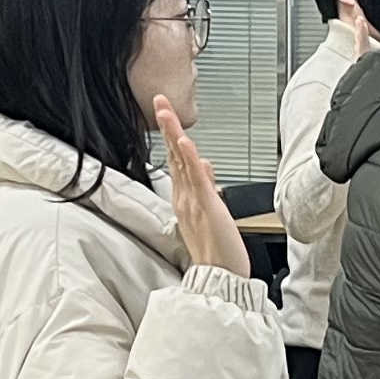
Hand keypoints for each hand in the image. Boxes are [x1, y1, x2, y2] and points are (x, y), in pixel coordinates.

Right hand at [158, 102, 251, 275]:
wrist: (220, 277)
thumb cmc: (216, 250)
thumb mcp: (211, 211)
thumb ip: (208, 186)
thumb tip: (207, 164)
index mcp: (186, 198)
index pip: (177, 160)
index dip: (171, 135)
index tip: (166, 114)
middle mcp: (186, 197)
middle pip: (174, 155)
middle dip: (167, 126)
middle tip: (159, 101)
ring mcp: (194, 201)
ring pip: (182, 162)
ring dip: (174, 135)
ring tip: (165, 112)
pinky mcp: (206, 206)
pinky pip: (197, 179)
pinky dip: (190, 160)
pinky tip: (184, 143)